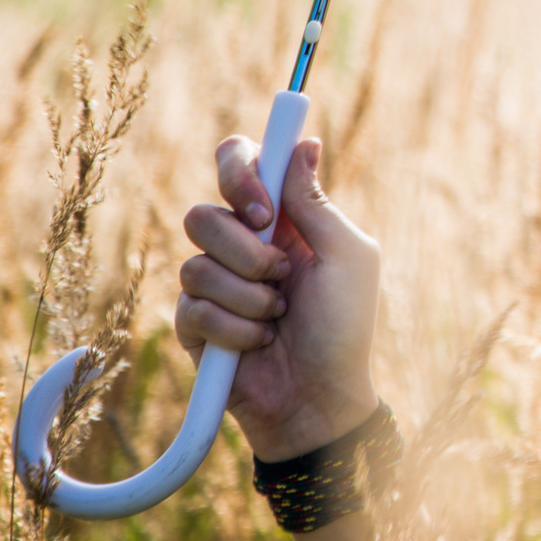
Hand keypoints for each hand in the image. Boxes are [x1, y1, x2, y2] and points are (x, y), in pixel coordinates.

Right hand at [175, 134, 382, 461]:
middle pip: (205, 214)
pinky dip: (235, 329)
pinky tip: (258, 343)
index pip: (239, 164)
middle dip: (245, 251)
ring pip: (195, 263)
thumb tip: (304, 141)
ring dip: (247, 296)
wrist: (319, 399)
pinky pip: (193, 308)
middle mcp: (243, 244)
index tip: (264, 211)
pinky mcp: (195, 324)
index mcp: (282, 218)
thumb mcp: (347, 256)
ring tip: (277, 317)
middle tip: (281, 274)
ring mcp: (215, 284)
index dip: (239, 174)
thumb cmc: (345, 326)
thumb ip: (316, 203)